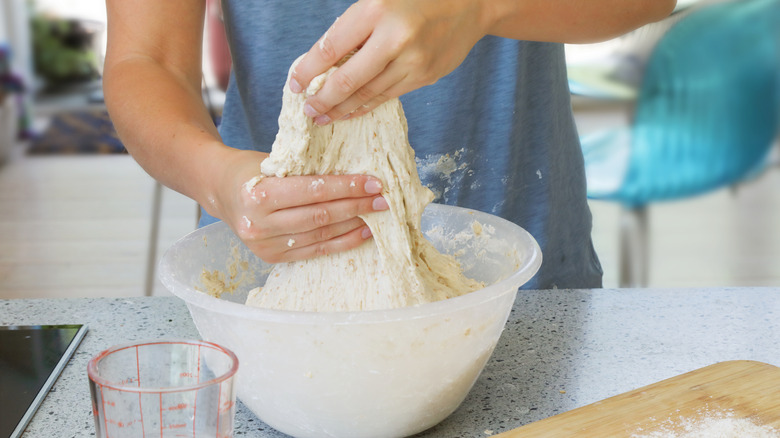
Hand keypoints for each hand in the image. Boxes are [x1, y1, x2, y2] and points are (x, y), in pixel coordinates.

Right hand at [211, 150, 388, 262]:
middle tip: (383, 199)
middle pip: (320, 216)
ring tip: (377, 214)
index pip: (313, 192)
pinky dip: (342, 241)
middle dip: (356, 206)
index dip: (346, 188)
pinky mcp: (272, 257)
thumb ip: (306, 169)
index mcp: (258, 195)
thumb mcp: (273, 161)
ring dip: (353, 225)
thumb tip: (354, 172)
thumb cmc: (251, 169)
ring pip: (320, 235)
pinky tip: (362, 232)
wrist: (219, 190)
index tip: (373, 183)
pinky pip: (315, 250)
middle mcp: (259, 224)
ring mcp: (265, 245)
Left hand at [289, 0, 489, 124]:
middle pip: (347, 80)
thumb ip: (354, 25)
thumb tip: (323, 60)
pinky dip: (365, 106)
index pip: (330, 48)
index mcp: (376, 9)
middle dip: (322, 99)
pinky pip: (388, 96)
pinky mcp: (426, 76)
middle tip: (307, 111)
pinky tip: (351, 111)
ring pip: (367, 93)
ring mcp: (413, 61)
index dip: (308, 70)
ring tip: (322, 116)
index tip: (295, 84)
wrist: (473, 2)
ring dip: (341, 109)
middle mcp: (394, 38)